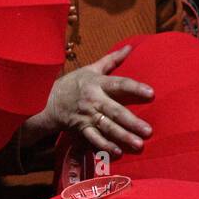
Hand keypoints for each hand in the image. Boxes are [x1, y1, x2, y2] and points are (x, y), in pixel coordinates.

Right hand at [34, 45, 153, 156]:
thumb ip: (112, 60)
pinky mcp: (80, 127)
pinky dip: (104, 145)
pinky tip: (117, 152)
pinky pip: (93, 138)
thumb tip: (130, 47)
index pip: (119, 84)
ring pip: (106, 127)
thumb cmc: (74, 83)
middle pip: (114, 111)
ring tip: (138, 144)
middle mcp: (93, 100)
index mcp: (97, 83)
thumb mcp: (90, 69)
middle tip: (148, 131)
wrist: (46, 99)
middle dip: (131, 122)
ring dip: (122, 136)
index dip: (135, 88)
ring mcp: (86, 115)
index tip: (151, 93)